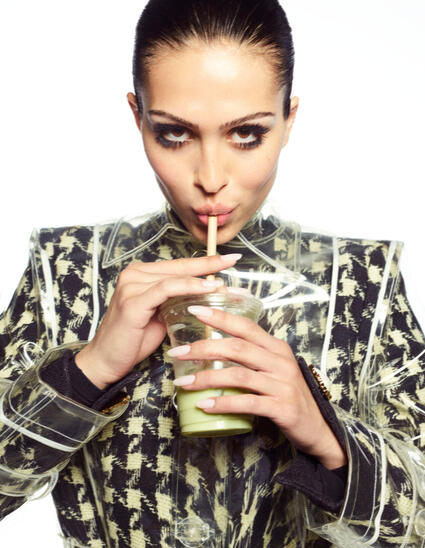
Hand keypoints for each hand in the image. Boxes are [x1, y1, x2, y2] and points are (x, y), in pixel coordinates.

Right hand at [75, 254, 240, 389]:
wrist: (106, 360)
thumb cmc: (133, 340)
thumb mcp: (160, 316)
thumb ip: (178, 301)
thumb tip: (209, 294)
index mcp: (141, 275)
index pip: (178, 265)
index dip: (204, 261)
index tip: (229, 258)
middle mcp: (134, 274)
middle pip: (179, 267)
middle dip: (209, 265)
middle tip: (233, 260)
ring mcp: (131, 286)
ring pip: (174, 276)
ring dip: (202, 278)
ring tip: (224, 282)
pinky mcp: (132, 301)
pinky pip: (166, 289)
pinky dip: (188, 287)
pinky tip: (205, 289)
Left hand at [169, 305, 346, 469]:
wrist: (317, 427)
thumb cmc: (288, 394)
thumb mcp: (274, 368)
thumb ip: (252, 355)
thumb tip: (214, 345)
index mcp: (277, 347)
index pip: (245, 325)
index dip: (220, 316)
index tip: (194, 309)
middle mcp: (280, 362)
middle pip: (237, 348)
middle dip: (203, 348)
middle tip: (177, 352)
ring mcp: (282, 384)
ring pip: (238, 375)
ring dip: (206, 378)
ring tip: (183, 383)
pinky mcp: (282, 408)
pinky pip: (246, 403)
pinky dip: (223, 403)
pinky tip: (204, 405)